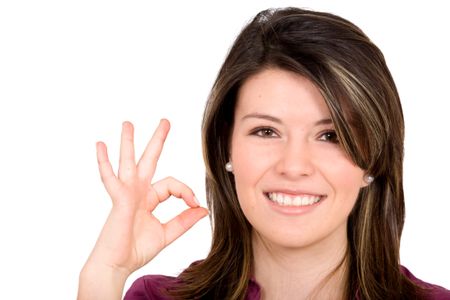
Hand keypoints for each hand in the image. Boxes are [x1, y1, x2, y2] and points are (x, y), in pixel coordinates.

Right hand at [79, 119, 207, 298]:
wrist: (117, 265)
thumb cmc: (136, 250)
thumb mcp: (167, 233)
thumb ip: (184, 220)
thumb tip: (203, 209)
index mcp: (148, 198)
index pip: (172, 184)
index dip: (186, 191)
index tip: (195, 204)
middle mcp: (137, 191)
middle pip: (149, 160)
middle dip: (157, 141)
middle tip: (165, 122)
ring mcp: (126, 193)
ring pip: (128, 162)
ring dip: (128, 142)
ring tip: (128, 123)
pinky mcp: (118, 198)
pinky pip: (110, 177)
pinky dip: (104, 162)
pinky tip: (101, 145)